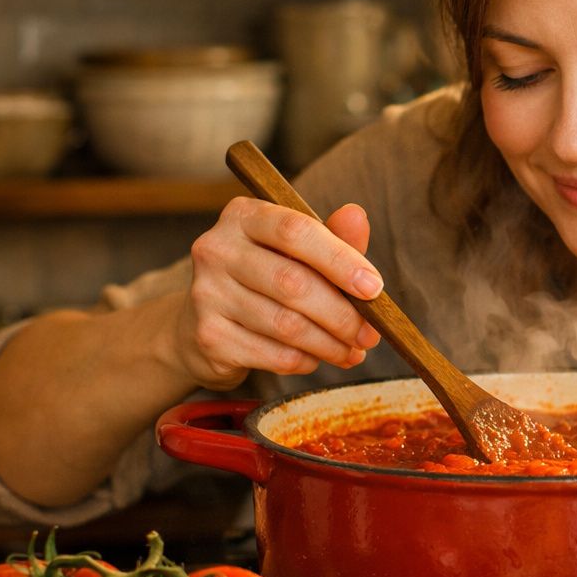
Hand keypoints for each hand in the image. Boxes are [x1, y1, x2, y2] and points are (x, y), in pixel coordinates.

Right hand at [175, 198, 383, 389]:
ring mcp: (206, 294)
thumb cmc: (265, 279)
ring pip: (286, 325)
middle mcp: (216, 249)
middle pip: (292, 283)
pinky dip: (306, 360)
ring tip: (352, 351)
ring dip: (330, 344)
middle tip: (370, 334)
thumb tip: (357, 215)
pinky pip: (274, 354)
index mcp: (243, 217)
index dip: (340, 260)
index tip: (374, 288)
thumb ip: (333, 238)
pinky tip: (317, 358)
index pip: (295, 231)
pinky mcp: (209, 337)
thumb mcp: (299, 252)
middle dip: (342, 314)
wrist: (202, 325)